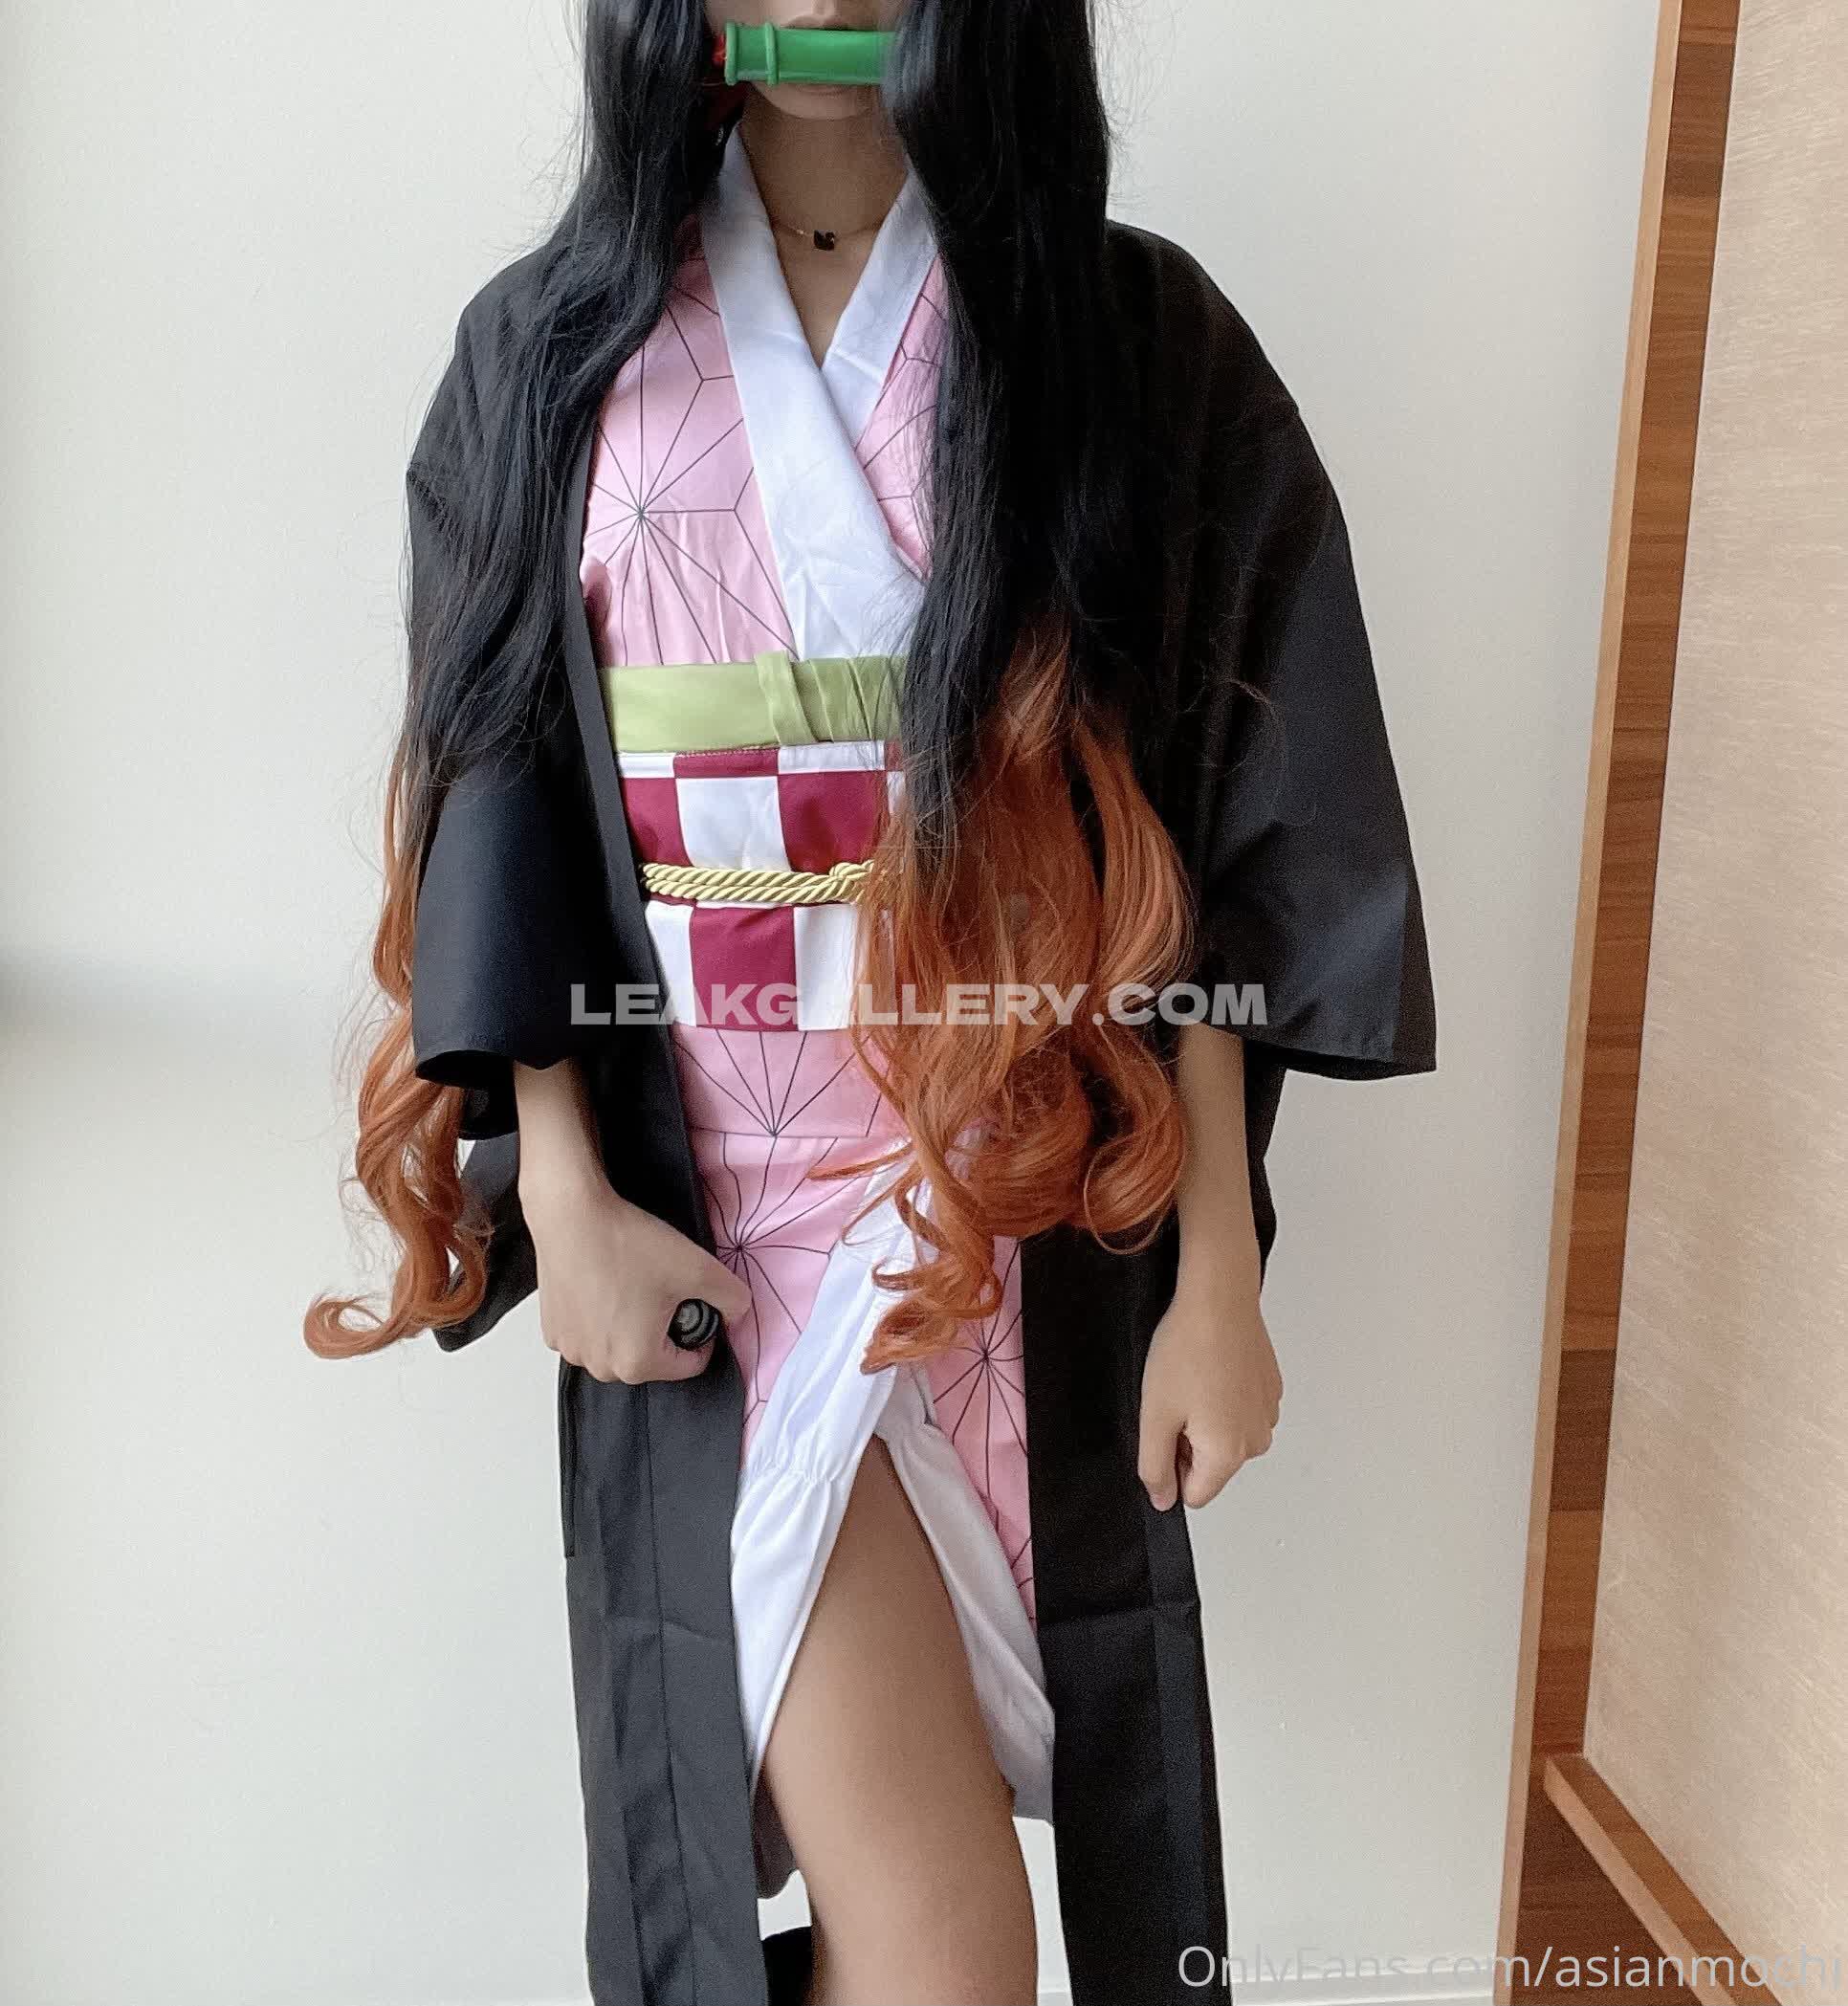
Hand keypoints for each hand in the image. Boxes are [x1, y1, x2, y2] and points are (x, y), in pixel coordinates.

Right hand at [521, 1174, 751, 1384]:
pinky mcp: (552, 1329)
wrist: (571, 1215)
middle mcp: (600, 1367)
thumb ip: (734, 1300)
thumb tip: (737, 1314)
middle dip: (663, 1330)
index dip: (702, 1332)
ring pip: (618, 1346)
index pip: (690, 1364)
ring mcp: (571, 1349)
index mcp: (637, 1363)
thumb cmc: (627, 1245)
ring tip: (631, 1285)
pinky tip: (604, 1284)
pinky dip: (600, 1318)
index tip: (692, 1301)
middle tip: (662, 1288)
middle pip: (652, 1359)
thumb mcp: (699, 1269)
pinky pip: (589, 1334)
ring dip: (630, 1325)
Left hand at [1137, 1277, 1280, 1510]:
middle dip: (1187, 1442)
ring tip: (1194, 1379)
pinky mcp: (1270, 1389)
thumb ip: (1155, 1468)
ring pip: (1225, 1438)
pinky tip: (1211, 1368)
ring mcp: (1268, 1414)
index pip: (1194, 1494)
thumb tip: (1164, 1500)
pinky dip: (1221, 1398)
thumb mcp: (1155, 1415)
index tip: (1165, 1427)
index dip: (1170, 1466)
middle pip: (1211, 1466)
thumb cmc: (1186, 1350)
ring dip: (1204, 1419)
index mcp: (1229, 1454)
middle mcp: (1257, 1441)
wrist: (1218, 1297)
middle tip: (1176, 1398)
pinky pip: (1238, 1411)